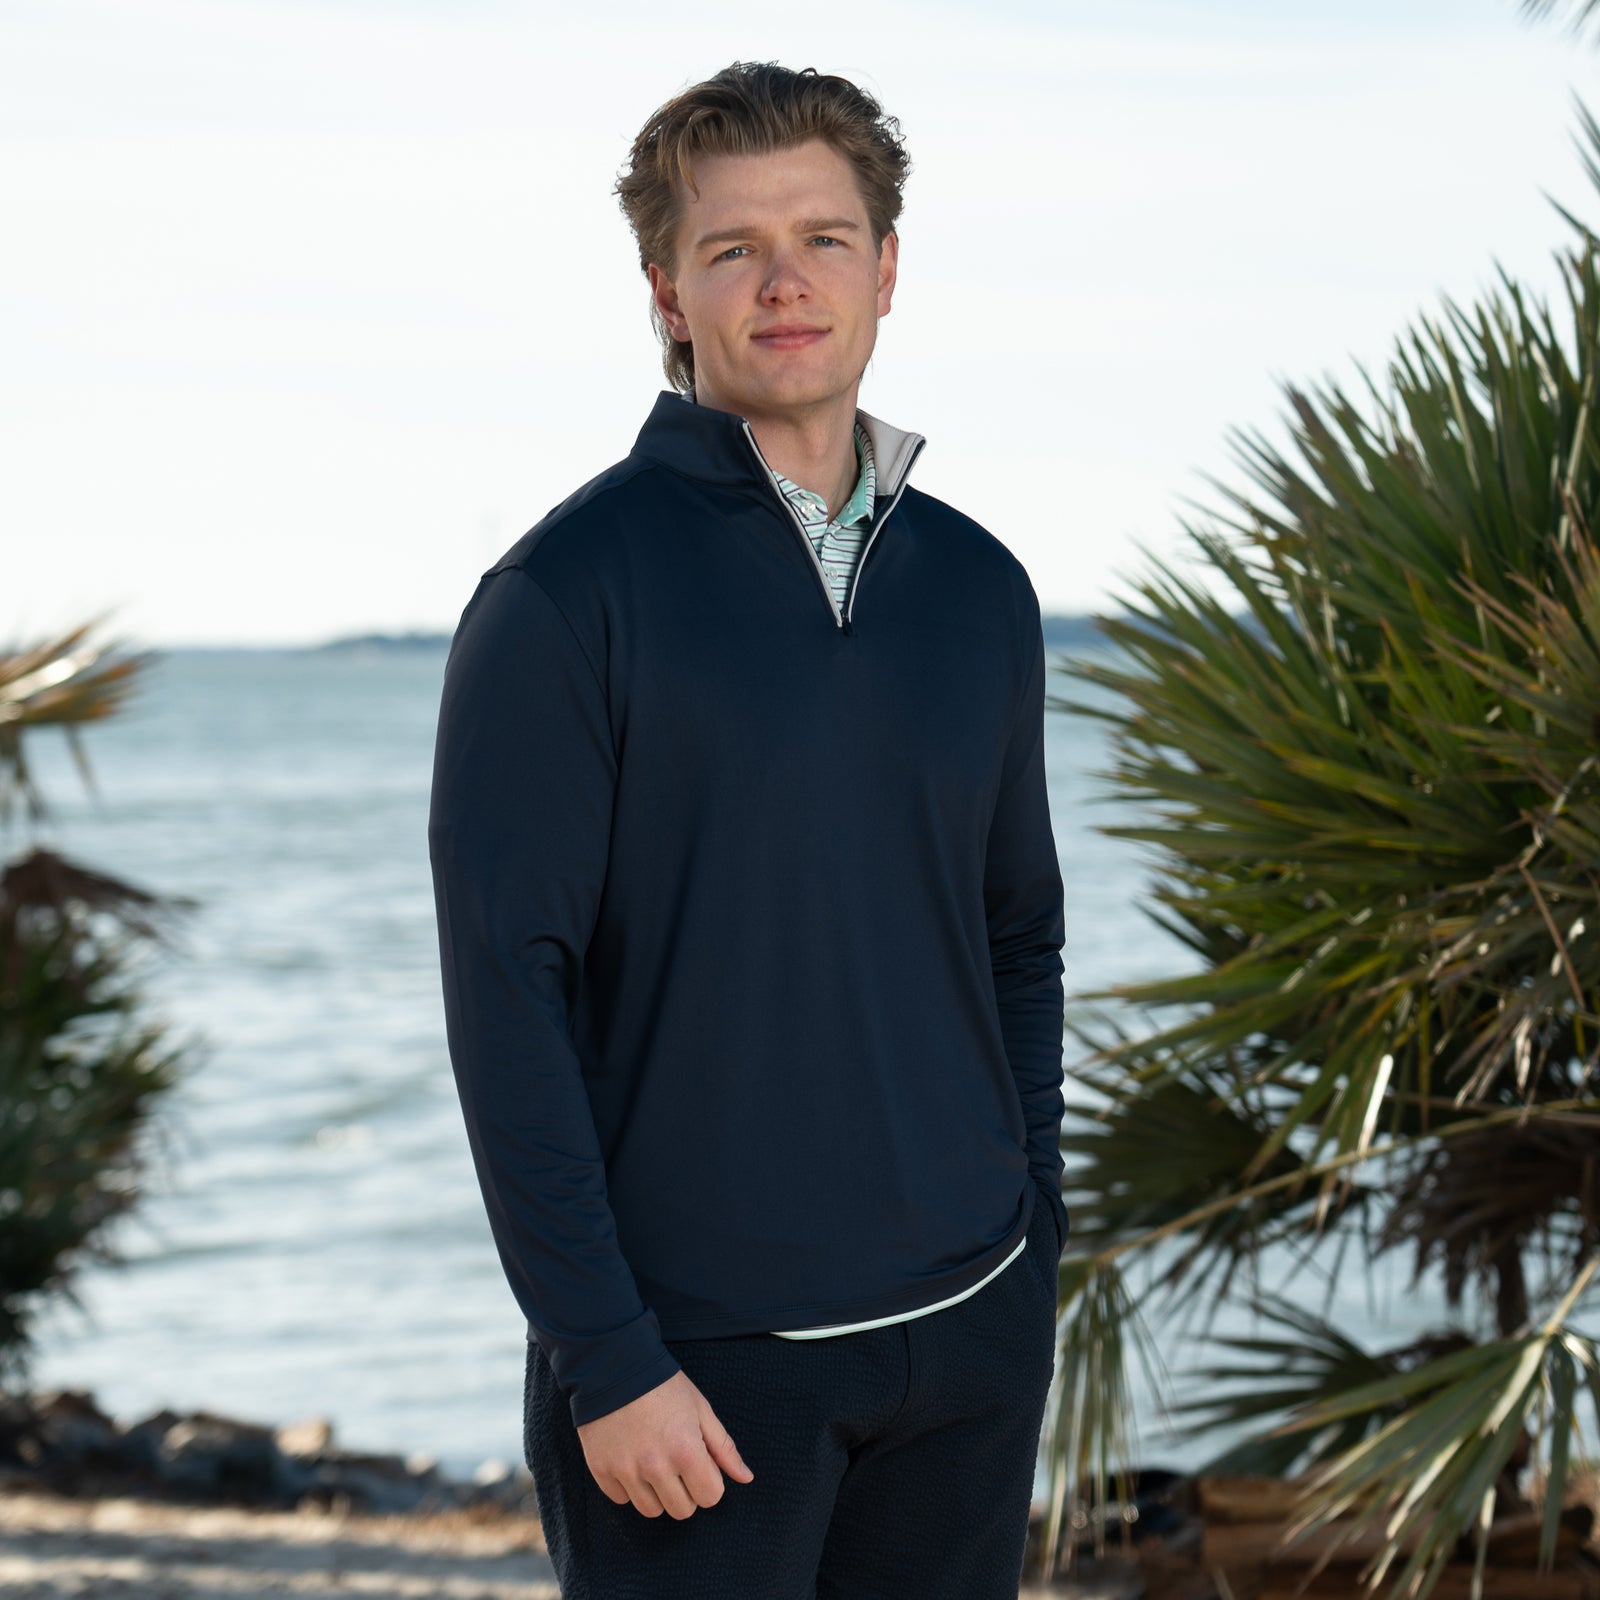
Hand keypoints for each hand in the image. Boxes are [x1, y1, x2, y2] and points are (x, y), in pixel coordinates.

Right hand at [576, 1368, 754, 1518]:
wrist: (615, 1367)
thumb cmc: (664, 1387)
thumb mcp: (701, 1410)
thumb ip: (724, 1448)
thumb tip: (746, 1478)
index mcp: (686, 1451)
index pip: (710, 1497)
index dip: (710, 1481)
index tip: (700, 1464)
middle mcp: (655, 1467)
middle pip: (682, 1511)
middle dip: (686, 1492)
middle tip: (678, 1465)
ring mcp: (626, 1471)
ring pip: (651, 1511)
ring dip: (657, 1494)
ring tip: (654, 1463)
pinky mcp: (601, 1471)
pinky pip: (622, 1500)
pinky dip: (629, 1487)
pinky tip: (631, 1460)